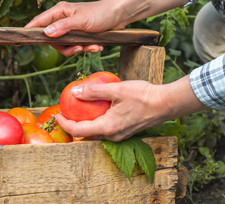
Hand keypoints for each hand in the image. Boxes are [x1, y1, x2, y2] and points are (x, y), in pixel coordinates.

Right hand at [25, 0, 124, 55]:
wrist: (120, 14)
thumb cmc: (101, 13)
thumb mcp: (82, 21)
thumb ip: (63, 27)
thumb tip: (46, 33)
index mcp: (59, 11)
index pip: (38, 22)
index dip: (29, 31)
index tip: (18, 40)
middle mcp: (62, 19)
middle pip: (52, 40)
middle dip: (66, 47)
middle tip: (79, 48)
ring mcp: (70, 27)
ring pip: (65, 45)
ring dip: (79, 48)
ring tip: (92, 46)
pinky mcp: (79, 34)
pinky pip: (76, 46)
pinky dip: (86, 48)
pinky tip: (96, 46)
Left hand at [55, 75, 208, 140]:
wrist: (166, 103)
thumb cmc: (143, 95)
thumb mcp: (116, 89)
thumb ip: (94, 91)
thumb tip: (74, 91)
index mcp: (108, 127)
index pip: (78, 131)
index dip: (64, 124)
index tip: (57, 114)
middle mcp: (112, 136)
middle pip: (86, 134)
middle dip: (73, 125)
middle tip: (65, 111)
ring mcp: (120, 135)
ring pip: (96, 133)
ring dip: (85, 123)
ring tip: (78, 110)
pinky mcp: (126, 131)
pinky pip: (106, 129)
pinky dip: (97, 121)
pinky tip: (96, 109)